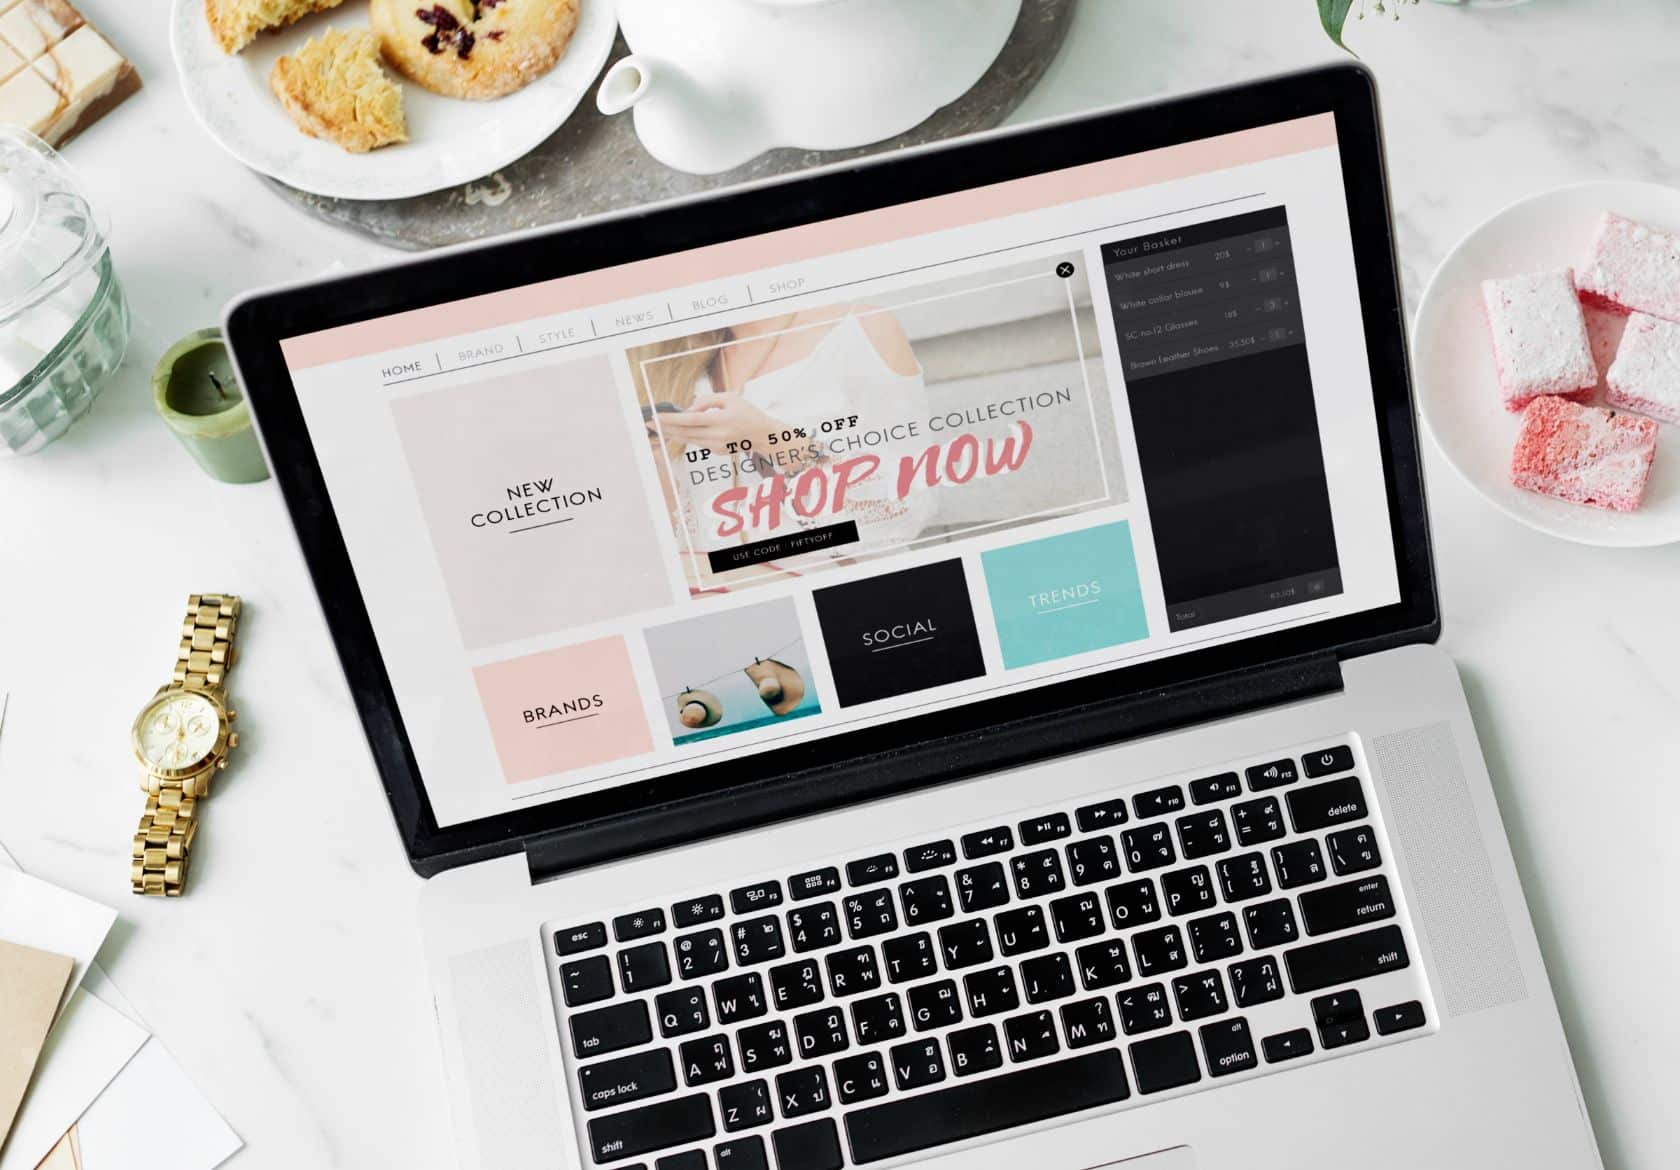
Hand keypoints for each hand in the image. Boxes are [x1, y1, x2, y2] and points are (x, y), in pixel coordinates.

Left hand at [653, 393, 784, 449]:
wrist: (763, 435)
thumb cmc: (748, 413)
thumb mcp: (730, 398)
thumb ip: (707, 401)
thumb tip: (688, 409)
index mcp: (722, 421)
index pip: (690, 420)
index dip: (670, 420)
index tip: (656, 417)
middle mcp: (718, 436)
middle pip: (685, 433)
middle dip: (665, 428)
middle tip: (648, 424)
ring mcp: (717, 447)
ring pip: (689, 440)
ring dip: (672, 434)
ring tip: (657, 428)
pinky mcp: (717, 451)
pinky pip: (698, 442)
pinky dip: (687, 436)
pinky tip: (677, 431)